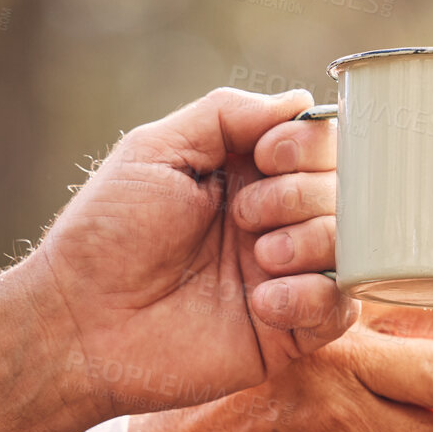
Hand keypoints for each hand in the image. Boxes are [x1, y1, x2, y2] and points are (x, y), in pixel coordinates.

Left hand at [22, 87, 355, 419]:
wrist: (79, 323)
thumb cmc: (106, 234)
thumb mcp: (154, 150)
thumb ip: (226, 115)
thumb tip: (303, 100)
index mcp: (251, 175)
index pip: (322, 143)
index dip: (308, 144)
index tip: (266, 156)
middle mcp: (278, 221)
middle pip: (347, 190)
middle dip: (300, 195)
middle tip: (245, 218)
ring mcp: (288, 275)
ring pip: (353, 245)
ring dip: (310, 242)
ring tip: (258, 259)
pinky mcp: (290, 331)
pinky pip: (341, 308)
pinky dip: (313, 297)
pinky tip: (264, 303)